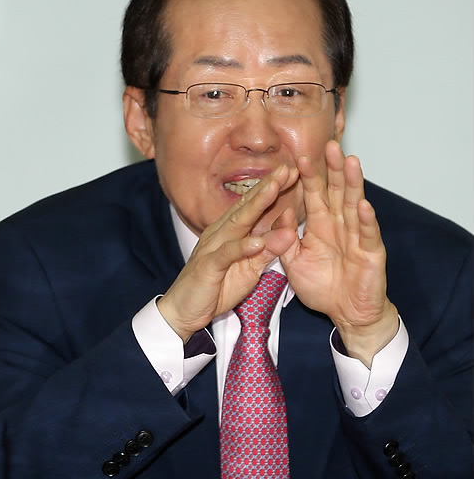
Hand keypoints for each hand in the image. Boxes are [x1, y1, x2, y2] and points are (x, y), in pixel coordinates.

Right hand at [157, 164, 298, 341]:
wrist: (184, 310)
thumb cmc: (216, 287)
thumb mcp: (250, 269)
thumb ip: (268, 251)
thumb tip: (289, 233)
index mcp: (231, 232)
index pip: (254, 206)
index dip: (273, 189)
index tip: (294, 172)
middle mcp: (221, 233)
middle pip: (247, 206)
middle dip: (268, 186)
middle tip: (287, 168)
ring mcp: (213, 247)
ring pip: (237, 222)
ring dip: (256, 205)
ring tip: (274, 189)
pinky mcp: (208, 266)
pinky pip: (227, 254)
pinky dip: (242, 247)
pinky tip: (257, 241)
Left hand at [277, 140, 397, 365]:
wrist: (346, 314)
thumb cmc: (322, 287)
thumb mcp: (294, 263)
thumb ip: (285, 239)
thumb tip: (279, 213)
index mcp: (321, 225)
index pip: (314, 195)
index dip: (308, 176)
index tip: (298, 156)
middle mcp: (340, 225)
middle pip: (336, 191)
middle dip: (333, 168)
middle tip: (330, 144)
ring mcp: (357, 237)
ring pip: (354, 205)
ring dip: (352, 184)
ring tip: (350, 161)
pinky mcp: (371, 253)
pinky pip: (367, 234)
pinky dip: (365, 220)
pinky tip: (362, 204)